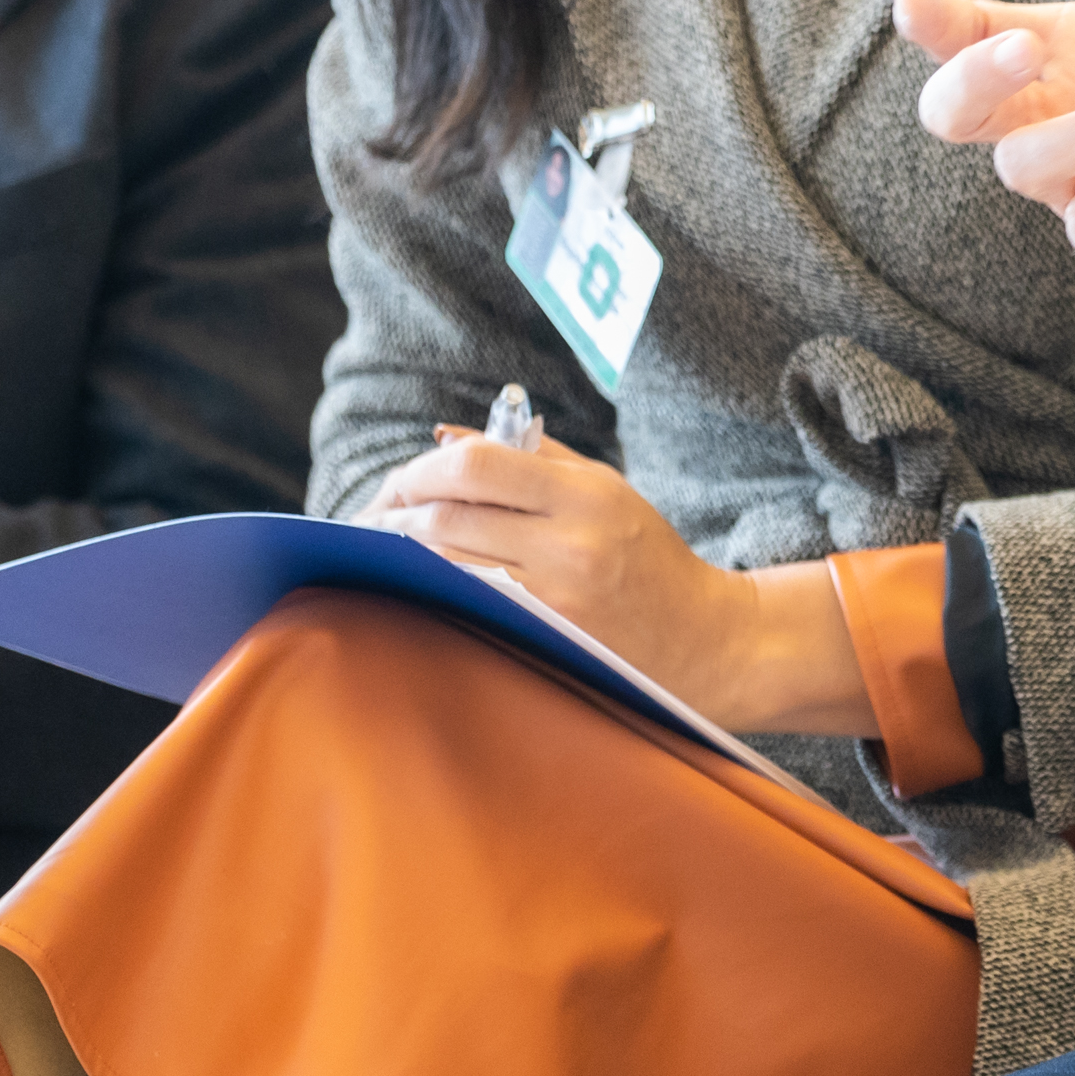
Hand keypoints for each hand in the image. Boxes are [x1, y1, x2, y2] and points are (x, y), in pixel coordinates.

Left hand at [366, 433, 867, 736]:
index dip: (421, 469)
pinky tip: (418, 583)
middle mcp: (568, 545)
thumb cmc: (646, 554)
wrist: (701, 639)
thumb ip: (528, 456)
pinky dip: (432, 589)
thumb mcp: (602, 487)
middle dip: (396, 513)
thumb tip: (444, 436)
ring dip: (402, 554)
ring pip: (445, 567)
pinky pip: (465, 605)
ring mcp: (553, 599)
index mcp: (585, 496)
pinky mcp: (543, 638)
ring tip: (383, 548)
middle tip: (373, 516)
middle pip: (446, 519)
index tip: (402, 480)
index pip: (477, 468)